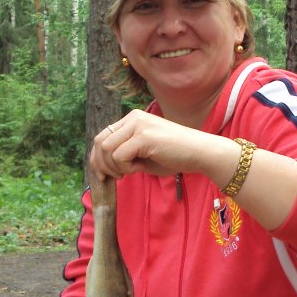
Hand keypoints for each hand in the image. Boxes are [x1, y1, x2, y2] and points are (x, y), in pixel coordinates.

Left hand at [91, 109, 221, 180]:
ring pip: (107, 150)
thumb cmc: (175, 156)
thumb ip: (124, 155)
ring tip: (132, 171)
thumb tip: (102, 167)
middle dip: (101, 164)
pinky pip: (119, 156)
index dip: (97, 157)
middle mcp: (133, 118)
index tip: (103, 175)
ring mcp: (138, 125)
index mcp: (133, 119)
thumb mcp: (144, 154)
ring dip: (115, 167)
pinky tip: (139, 168)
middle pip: (100, 142)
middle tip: (113, 178)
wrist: (200, 153)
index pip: (102, 136)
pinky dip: (125, 168)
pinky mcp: (144, 136)